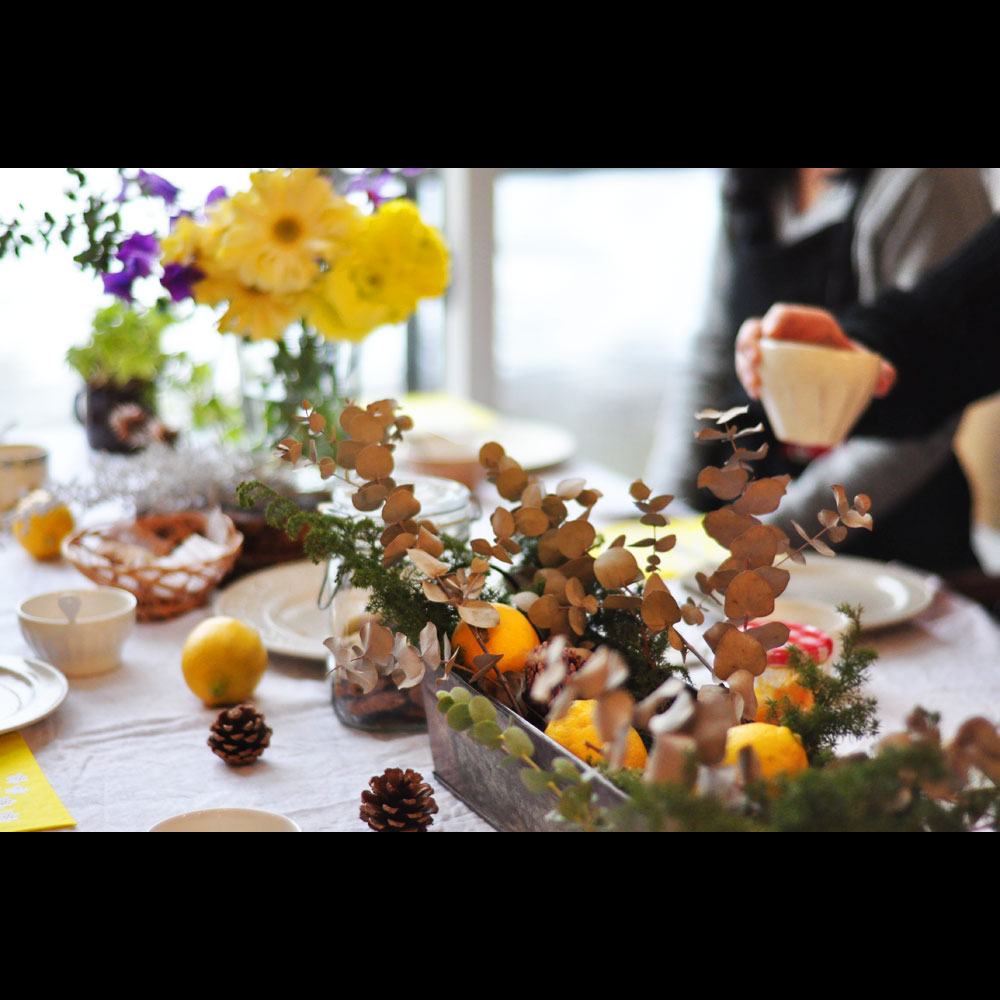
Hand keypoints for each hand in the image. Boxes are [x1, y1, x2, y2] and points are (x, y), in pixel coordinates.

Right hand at [735, 303, 896, 399]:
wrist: (832, 366)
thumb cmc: (841, 357)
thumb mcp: (858, 359)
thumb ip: (878, 369)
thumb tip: (886, 383)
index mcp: (803, 322)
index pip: (782, 313)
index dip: (774, 320)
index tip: (771, 333)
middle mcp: (779, 332)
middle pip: (754, 330)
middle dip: (749, 344)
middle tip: (755, 362)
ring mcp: (767, 350)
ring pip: (745, 351)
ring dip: (744, 367)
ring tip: (754, 386)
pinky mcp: (762, 367)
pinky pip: (747, 370)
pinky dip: (748, 381)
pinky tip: (757, 395)